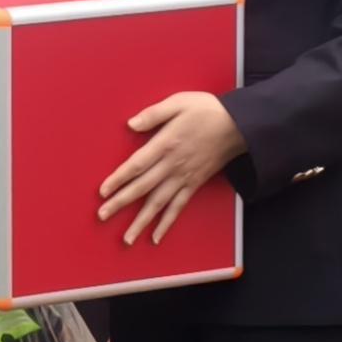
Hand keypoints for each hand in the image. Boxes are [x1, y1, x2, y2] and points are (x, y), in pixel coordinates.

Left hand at [95, 91, 247, 244]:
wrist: (239, 125)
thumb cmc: (207, 110)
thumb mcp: (179, 102)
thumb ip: (153, 114)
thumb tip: (130, 124)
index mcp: (166, 144)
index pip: (137, 165)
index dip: (119, 179)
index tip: (103, 192)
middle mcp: (172, 165)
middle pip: (142, 188)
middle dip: (121, 203)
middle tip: (101, 216)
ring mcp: (184, 177)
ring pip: (158, 203)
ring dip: (141, 221)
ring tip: (126, 238)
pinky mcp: (194, 184)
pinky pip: (178, 207)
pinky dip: (166, 223)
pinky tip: (155, 237)